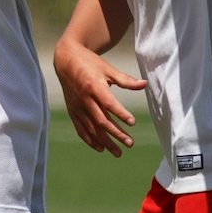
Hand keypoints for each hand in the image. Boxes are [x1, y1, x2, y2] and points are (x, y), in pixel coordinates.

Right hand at [54, 37, 146, 156]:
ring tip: (118, 152)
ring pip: (92, 128)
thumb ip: (126, 80)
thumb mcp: (108, 68)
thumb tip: (144, 84)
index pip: (109, 104)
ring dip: (105, 142)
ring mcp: (77, 107)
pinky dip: (90, 140)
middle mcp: (84, 99)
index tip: (133, 122)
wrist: (66, 60)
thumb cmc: (90, 63)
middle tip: (130, 143)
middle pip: (101, 120)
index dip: (121, 114)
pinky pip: (81, 129)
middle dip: (116, 134)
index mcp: (94, 86)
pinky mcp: (72, 111)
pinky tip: (101, 148)